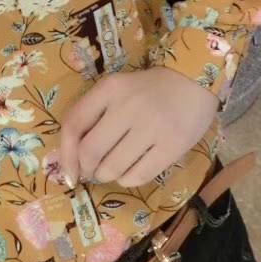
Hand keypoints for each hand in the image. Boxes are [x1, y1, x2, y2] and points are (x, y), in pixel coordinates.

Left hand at [58, 67, 219, 188]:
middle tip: (93, 170)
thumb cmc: (149, 88)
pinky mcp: (172, 146)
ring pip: (112, 168)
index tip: (68, 171)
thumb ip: (94, 113)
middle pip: (90, 151)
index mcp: (110, 88)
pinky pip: (138, 176)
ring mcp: (152, 127)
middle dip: (87, 168)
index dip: (66, 152)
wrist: (194, 81)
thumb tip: (72, 158)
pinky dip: (127, 179)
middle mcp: (128, 106)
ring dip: (107, 175)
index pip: (74, 123)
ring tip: (115, 167)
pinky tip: (131, 170)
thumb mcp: (117, 88)